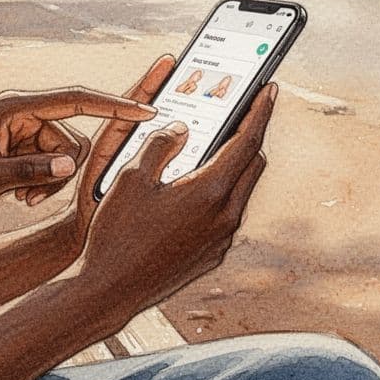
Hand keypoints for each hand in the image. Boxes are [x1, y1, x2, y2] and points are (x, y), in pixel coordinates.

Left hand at [12, 56, 172, 214]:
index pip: (74, 100)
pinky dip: (46, 184)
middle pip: (73, 138)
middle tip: (32, 198)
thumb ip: (28, 171)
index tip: (144, 110)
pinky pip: (57, 166)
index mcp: (15, 108)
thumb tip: (69, 166)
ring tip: (23, 198)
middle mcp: (25, 115)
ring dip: (52, 182)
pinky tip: (22, 196)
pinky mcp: (28, 149)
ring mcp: (28, 132)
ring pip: (68, 156)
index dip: (112, 105)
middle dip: (62, 171)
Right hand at [76, 83, 277, 311]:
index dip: (260, 111)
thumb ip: (161, 144)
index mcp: (210, 191)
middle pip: (252, 165)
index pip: (247, 140)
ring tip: (215, 147)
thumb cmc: (116, 233)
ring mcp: (221, 240)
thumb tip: (181, 128)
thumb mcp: (131, 177)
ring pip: (241, 192)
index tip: (270, 90)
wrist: (109, 290)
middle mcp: (225, 217)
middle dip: (249, 136)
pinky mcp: (212, 256)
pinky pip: (226, 215)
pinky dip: (220, 194)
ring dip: (234, 166)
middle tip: (241, 114)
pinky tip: (195, 187)